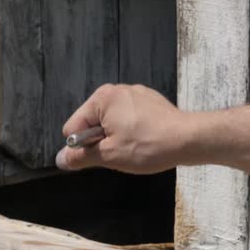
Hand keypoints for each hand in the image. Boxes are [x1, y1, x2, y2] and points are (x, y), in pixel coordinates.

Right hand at [56, 84, 188, 172]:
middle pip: (93, 123)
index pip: (73, 127)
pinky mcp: (150, 101)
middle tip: (123, 150)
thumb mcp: (109, 155)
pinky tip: (148, 139)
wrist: (189, 139)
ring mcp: (136, 94)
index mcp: (102, 98)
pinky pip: (130, 119)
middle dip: (103, 140)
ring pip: (113, 122)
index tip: (106, 152)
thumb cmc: (148, 145)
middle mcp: (117, 90)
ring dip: (118, 137)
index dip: (84, 146)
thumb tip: (61, 159)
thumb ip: (81, 157)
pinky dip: (134, 130)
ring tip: (137, 146)